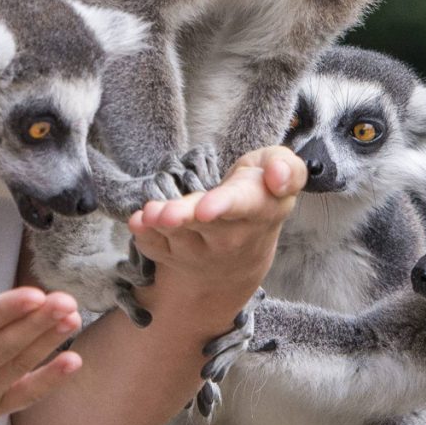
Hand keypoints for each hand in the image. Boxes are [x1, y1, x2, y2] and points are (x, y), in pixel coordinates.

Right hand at [0, 288, 85, 424]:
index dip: (5, 312)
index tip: (35, 294)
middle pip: (2, 348)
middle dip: (37, 323)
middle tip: (66, 300)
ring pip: (15, 368)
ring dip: (47, 342)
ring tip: (72, 317)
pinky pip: (20, 398)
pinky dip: (48, 382)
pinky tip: (73, 362)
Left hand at [128, 146, 301, 330]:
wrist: (244, 253)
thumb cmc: (258, 195)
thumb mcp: (281, 173)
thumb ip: (286, 168)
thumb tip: (277, 175)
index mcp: (260, 209)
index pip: (243, 206)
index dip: (224, 205)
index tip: (206, 208)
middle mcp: (232, 237)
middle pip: (205, 225)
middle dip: (184, 217)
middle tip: (164, 212)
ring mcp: (202, 252)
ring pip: (178, 237)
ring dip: (160, 224)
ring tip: (150, 212)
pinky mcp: (175, 257)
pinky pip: (157, 248)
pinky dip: (145, 236)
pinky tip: (139, 222)